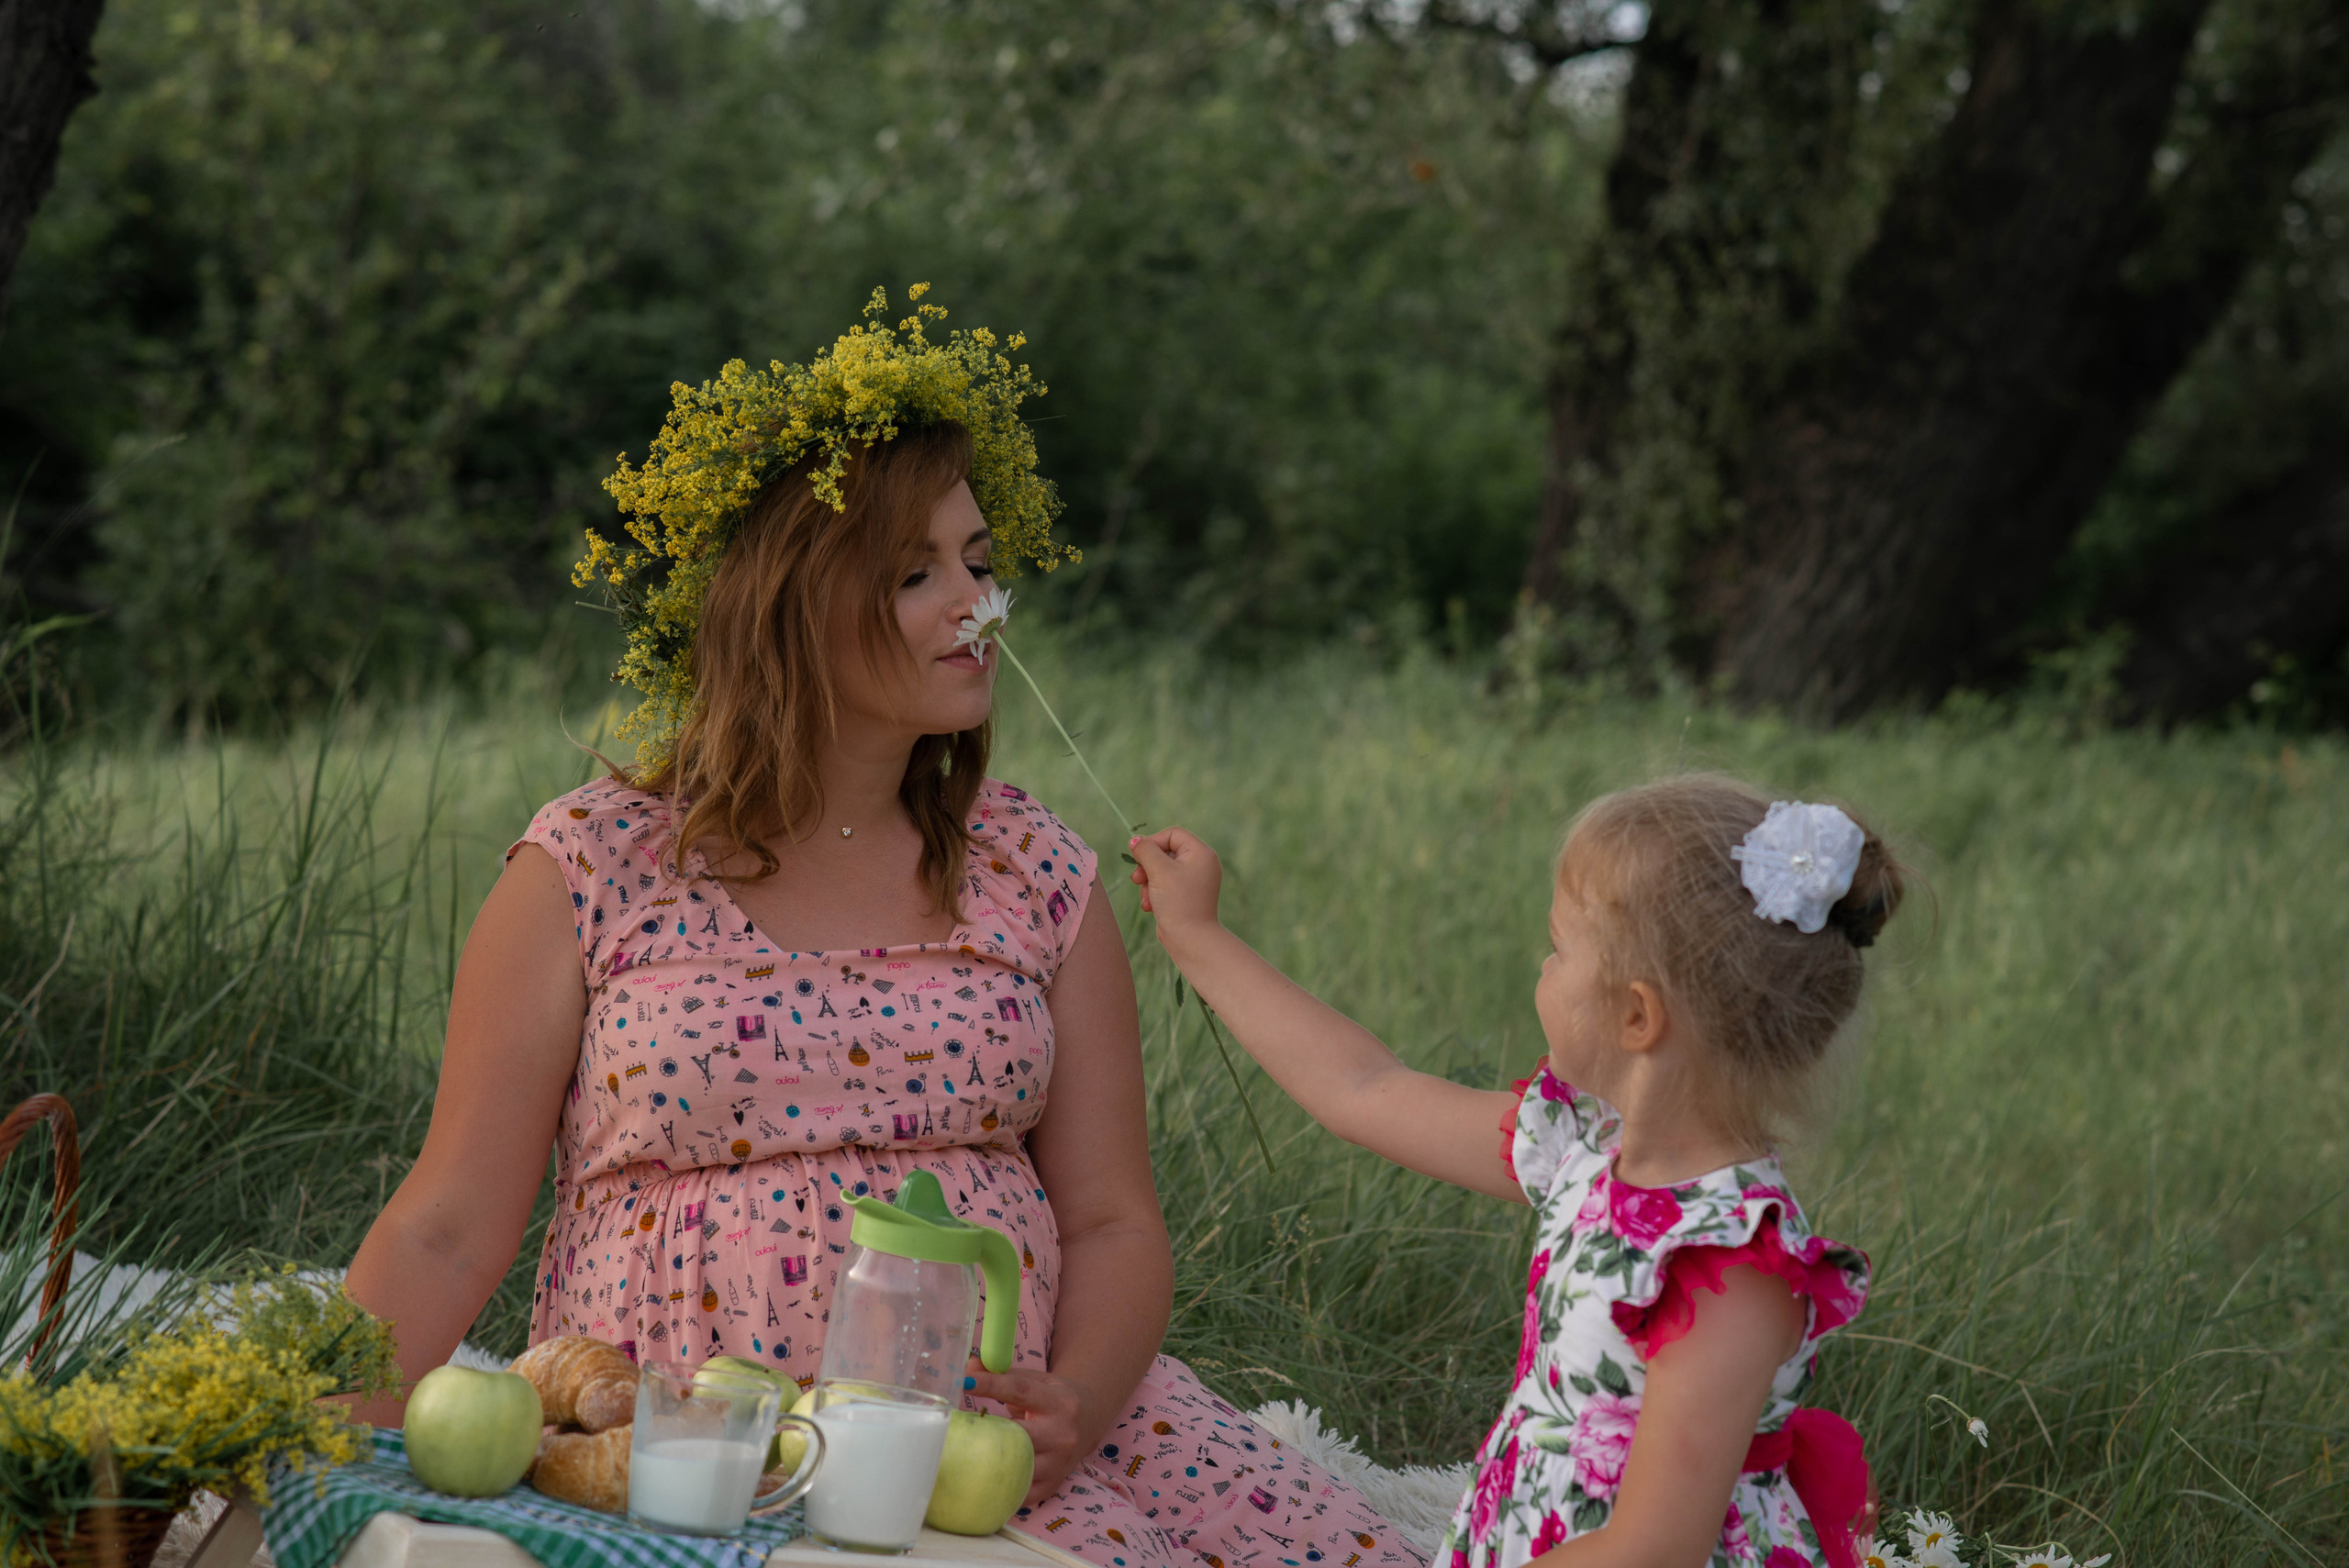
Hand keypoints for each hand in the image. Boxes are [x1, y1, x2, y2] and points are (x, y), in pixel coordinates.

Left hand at [965, 1357, 1090, 1506]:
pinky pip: (1019, 1492)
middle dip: (986, 1430)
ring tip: (964, 1452)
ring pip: (1017, 1466)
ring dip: (988, 1460)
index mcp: (1059, 1402)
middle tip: (957, 1426)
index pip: (1020, 1391)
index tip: (964, 1381)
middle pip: (1018, 1434)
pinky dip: (998, 1485)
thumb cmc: (1053, 1398)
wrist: (1087, 1423)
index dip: (991, 1385)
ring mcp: (1058, 1463)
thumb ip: (1002, 1375)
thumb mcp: (1035, 1380)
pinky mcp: (1051, 1486)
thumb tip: (969, 1366)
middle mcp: (1062, 1433)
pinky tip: (980, 1477)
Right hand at [1127, 828, 1222, 936]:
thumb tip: (1135, 840)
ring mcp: (1194, 881)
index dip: (1153, 842)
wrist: (1190, 939)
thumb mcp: (1159, 871)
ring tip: (1146, 897)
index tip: (1139, 856)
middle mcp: (1201, 864)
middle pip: (1165, 852)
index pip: (1173, 834)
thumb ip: (1146, 851)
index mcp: (1201, 853)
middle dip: (1148, 866)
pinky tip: (1150, 906)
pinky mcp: (1185, 895)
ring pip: (1162, 870)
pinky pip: (1165, 885)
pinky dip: (1155, 893)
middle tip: (1137, 878)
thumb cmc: (1178, 902)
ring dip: (1148, 882)